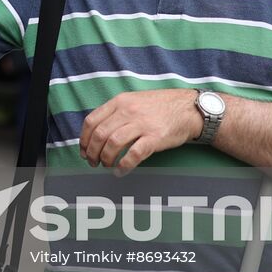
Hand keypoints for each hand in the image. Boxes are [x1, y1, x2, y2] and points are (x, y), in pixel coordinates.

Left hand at [79, 89, 202, 175]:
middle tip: (93, 162)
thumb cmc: (159, 107)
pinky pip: (133, 154)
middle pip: (100, 134)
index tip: (84, 151)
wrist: (188, 108)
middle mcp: (128, 111)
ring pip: (113, 144)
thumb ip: (115, 112)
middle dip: (92, 152)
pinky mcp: (154, 138)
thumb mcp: (133, 100)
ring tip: (106, 165)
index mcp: (119, 101)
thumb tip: (96, 131)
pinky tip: (120, 171)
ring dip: (106, 159)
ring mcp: (141, 124)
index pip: (91, 121)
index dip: (84, 139)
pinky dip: (123, 165)